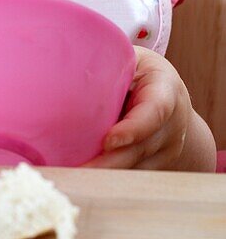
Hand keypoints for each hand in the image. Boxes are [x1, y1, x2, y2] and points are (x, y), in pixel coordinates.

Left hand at [83, 47, 192, 169]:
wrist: (172, 98)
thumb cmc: (141, 73)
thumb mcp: (131, 60)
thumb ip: (108, 63)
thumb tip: (65, 63)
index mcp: (165, 90)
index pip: (155, 112)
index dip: (133, 129)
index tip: (108, 141)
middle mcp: (171, 124)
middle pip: (141, 148)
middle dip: (109, 163)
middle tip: (78, 169)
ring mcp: (165, 149)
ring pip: (134, 167)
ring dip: (104, 174)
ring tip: (72, 177)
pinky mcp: (154, 166)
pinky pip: (130, 176)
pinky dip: (107, 178)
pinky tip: (81, 179)